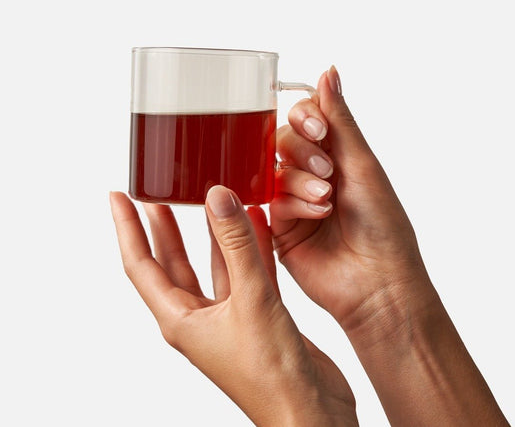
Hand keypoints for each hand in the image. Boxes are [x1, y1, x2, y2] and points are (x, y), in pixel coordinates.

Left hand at [110, 186, 357, 426]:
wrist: (311, 413)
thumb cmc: (272, 376)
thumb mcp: (251, 299)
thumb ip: (236, 245)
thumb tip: (218, 198)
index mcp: (181, 319)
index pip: (141, 264)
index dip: (128, 227)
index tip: (119, 197)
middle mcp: (199, 317)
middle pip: (172, 262)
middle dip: (162, 226)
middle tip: (158, 194)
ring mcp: (228, 316)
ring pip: (213, 264)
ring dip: (208, 233)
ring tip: (205, 201)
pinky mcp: (257, 314)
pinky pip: (246, 271)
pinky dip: (249, 247)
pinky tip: (255, 223)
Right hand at [270, 67, 508, 425]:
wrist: (378, 281)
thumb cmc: (382, 224)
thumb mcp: (363, 164)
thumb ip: (339, 120)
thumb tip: (329, 70)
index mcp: (334, 153)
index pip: (303, 118)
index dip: (304, 118)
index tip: (320, 132)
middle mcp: (309, 172)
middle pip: (282, 141)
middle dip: (302, 151)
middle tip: (328, 170)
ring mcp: (291, 198)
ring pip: (275, 170)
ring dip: (300, 180)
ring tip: (327, 198)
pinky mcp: (277, 224)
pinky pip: (271, 200)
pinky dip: (293, 202)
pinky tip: (318, 213)